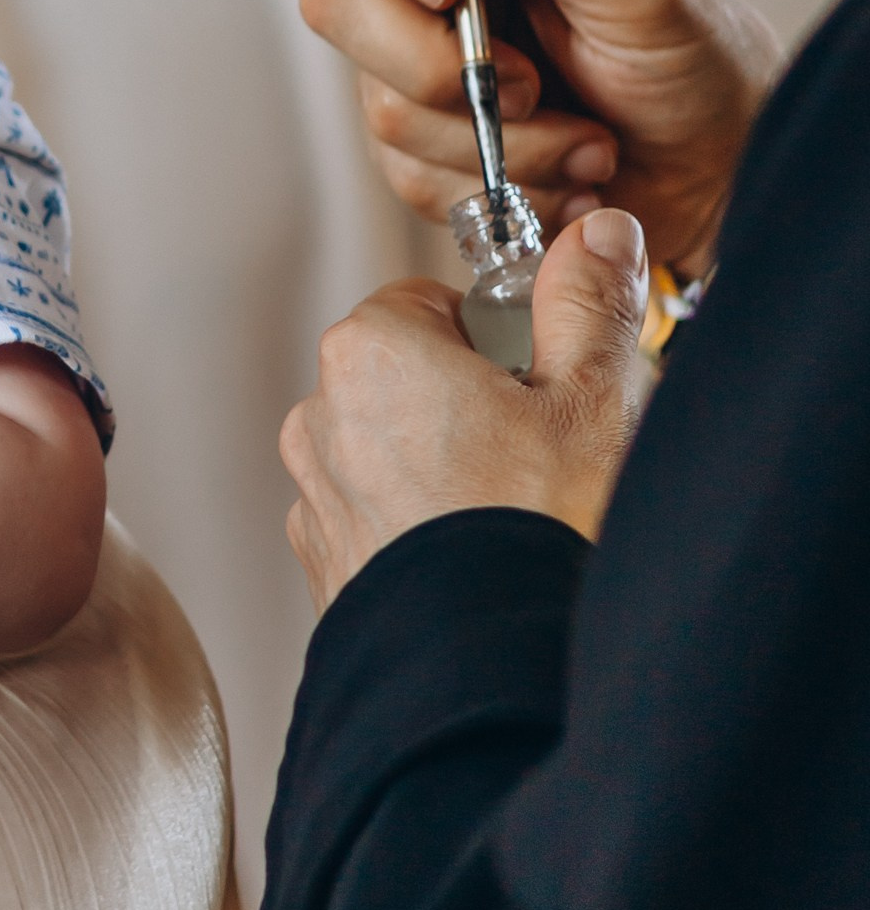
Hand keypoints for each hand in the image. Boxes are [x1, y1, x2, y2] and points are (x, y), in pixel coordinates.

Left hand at [279, 208, 653, 610]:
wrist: (498, 676)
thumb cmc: (539, 533)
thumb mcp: (589, 400)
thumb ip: (586, 301)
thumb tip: (597, 233)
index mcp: (369, 354)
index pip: (428, 302)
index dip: (495, 335)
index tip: (537, 377)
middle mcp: (319, 419)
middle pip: (407, 374)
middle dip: (469, 399)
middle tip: (539, 450)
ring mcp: (314, 499)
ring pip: (391, 449)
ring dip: (444, 465)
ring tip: (514, 512)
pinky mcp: (325, 567)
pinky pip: (377, 517)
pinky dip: (421, 526)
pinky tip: (479, 556)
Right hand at [301, 0, 779, 268]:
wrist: (721, 169)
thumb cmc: (699, 52)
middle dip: (433, 62)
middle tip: (530, 83)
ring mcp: (420, 51)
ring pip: (375, 100)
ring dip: (498, 139)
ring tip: (586, 139)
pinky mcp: (426, 135)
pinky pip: (407, 171)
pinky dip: (501, 184)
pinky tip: (567, 170)